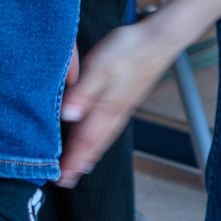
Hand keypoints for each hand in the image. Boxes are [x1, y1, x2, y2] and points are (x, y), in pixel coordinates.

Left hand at [55, 19, 183, 185]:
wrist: (160, 38)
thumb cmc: (130, 48)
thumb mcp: (101, 66)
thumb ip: (84, 92)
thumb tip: (68, 116)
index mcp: (106, 108)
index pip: (85, 141)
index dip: (71, 160)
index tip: (59, 178)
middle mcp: (114, 113)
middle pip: (93, 145)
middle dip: (78, 163)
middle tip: (64, 181)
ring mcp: (122, 107)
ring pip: (102, 138)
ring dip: (88, 154)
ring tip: (76, 168)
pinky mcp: (125, 100)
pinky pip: (109, 128)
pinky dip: (98, 140)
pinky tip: (96, 139)